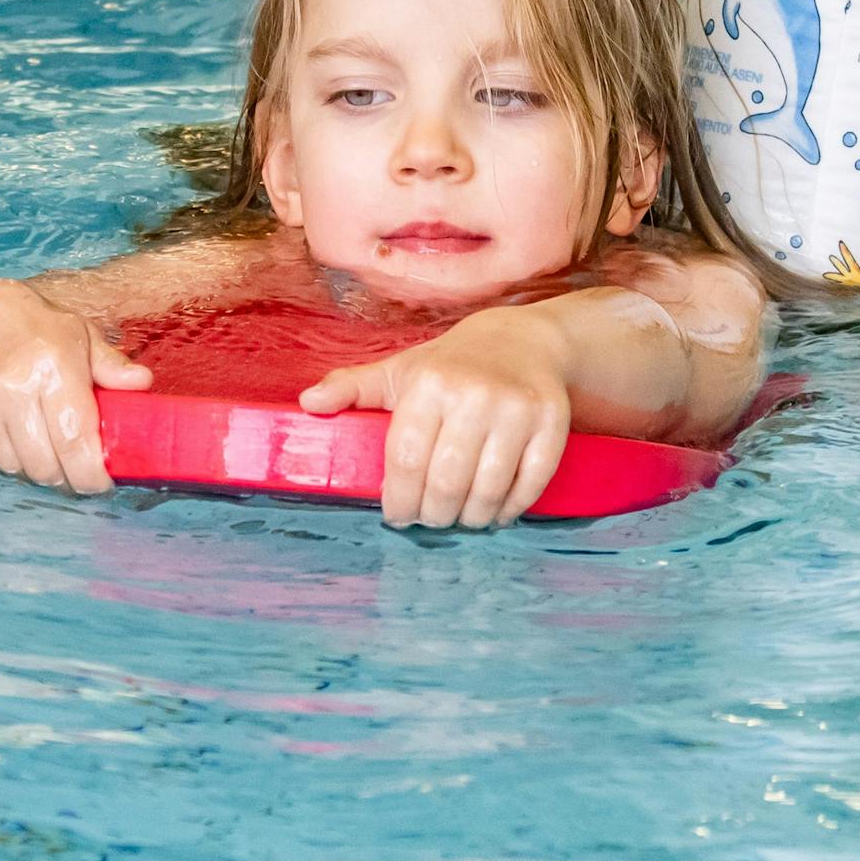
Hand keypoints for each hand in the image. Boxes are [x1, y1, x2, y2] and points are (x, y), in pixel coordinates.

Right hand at [0, 280, 151, 493]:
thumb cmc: (37, 330)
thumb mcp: (81, 335)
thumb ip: (111, 365)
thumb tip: (142, 382)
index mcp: (54, 367)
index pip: (75, 439)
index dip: (91, 473)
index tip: (102, 483)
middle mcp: (14, 388)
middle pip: (47, 465)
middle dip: (68, 476)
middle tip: (78, 467)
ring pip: (19, 469)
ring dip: (39, 467)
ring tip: (48, 444)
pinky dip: (10, 459)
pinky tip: (18, 434)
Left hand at [297, 310, 570, 528]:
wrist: (525, 341)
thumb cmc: (453, 365)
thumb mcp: (401, 371)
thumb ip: (353, 387)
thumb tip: (307, 404)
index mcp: (430, 383)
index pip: (406, 461)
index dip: (398, 500)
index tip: (397, 515)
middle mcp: (475, 395)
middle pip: (445, 484)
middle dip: (433, 515)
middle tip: (430, 519)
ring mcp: (517, 410)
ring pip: (488, 491)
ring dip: (470, 518)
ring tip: (460, 517)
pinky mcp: (552, 423)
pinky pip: (530, 484)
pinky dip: (511, 508)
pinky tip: (496, 511)